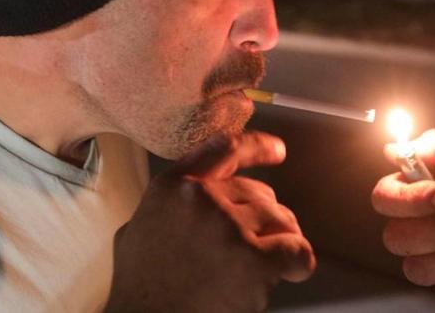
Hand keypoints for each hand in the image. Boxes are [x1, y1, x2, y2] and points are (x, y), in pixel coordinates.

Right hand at [105, 132, 314, 312]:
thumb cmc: (140, 287)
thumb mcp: (137, 230)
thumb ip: (166, 206)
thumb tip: (181, 199)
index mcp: (173, 186)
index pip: (223, 149)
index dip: (256, 148)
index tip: (277, 149)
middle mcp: (200, 198)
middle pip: (260, 194)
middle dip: (262, 222)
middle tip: (249, 250)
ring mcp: (227, 226)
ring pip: (282, 220)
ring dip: (277, 243)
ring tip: (259, 268)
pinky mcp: (252, 260)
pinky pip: (297, 251)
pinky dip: (298, 263)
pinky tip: (289, 272)